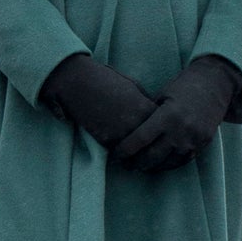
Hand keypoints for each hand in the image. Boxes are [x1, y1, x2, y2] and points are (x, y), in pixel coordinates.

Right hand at [40, 53, 156, 147]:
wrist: (78, 81)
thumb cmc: (105, 78)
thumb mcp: (131, 85)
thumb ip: (144, 100)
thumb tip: (153, 111)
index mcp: (144, 106)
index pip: (163, 128)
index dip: (161, 132)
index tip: (159, 136)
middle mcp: (135, 122)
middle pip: (152, 145)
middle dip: (152, 149)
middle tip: (152, 155)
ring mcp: (121, 132)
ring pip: (137, 154)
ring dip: (137, 158)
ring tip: (138, 161)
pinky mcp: (106, 139)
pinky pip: (119, 154)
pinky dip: (121, 156)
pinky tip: (122, 157)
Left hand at [114, 55, 241, 172]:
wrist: (215, 84)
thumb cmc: (183, 85)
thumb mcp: (163, 96)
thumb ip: (150, 114)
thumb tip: (130, 130)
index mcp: (167, 115)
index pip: (141, 139)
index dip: (125, 150)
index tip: (115, 154)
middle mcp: (180, 130)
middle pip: (152, 156)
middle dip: (136, 163)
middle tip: (125, 164)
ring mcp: (193, 140)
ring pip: (167, 163)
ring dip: (152, 167)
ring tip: (139, 166)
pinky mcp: (202, 144)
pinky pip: (183, 161)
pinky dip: (169, 164)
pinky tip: (159, 164)